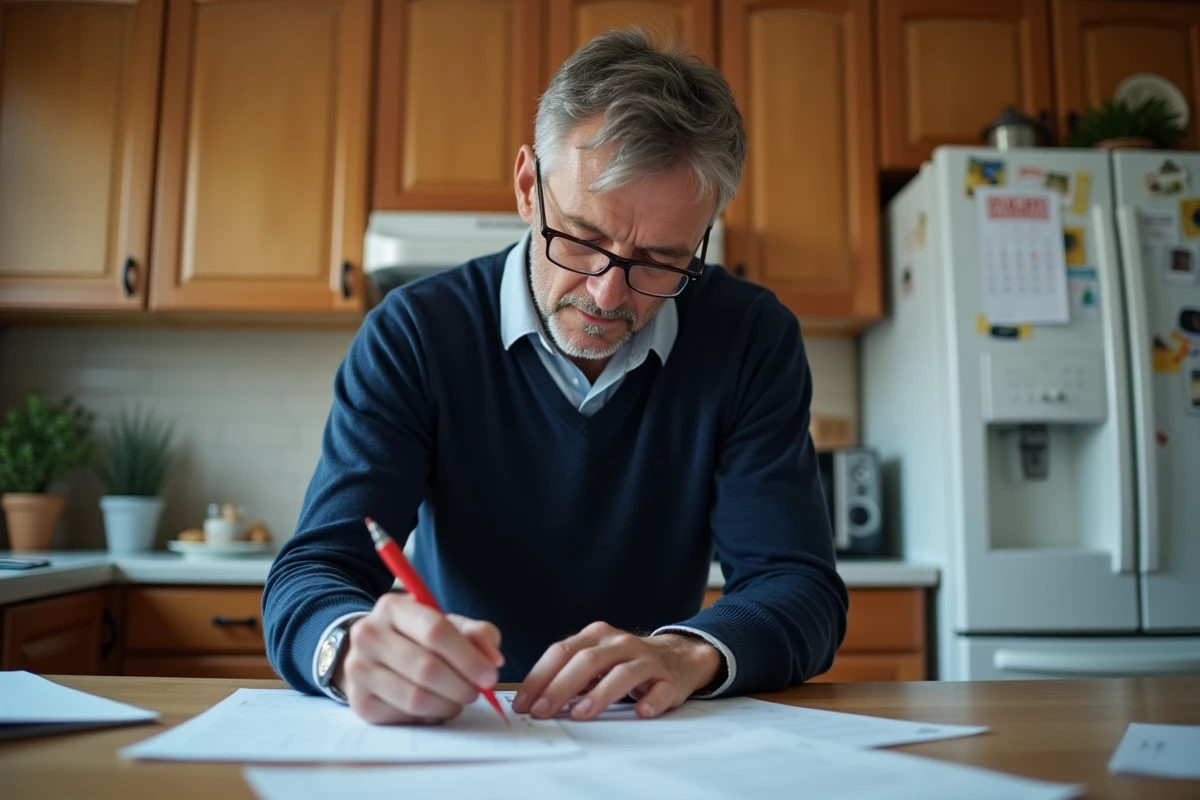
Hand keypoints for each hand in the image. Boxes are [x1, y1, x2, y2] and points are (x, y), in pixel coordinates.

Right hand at [334, 592, 503, 724]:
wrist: (372, 652)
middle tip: (477, 692)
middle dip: (461, 685)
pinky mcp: (359, 702)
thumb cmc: (418, 637)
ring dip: (448, 704)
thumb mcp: (448, 624)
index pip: (435, 631)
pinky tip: (435, 706)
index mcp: (393, 607)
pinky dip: (428, 716)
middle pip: (426, 668)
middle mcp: (368, 635)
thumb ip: (477, 635)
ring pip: (415, 697)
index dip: (468, 657)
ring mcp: (359, 669)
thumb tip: (493, 660)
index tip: (490, 674)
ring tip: (459, 700)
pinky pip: (404, 717)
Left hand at [511, 622, 720, 720]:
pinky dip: (651, 701)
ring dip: (599, 694)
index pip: (562, 651)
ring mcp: (645, 660)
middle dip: (560, 687)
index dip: (540, 677)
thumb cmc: (624, 662)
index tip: (523, 702)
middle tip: (542, 711)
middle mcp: (619, 643)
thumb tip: (530, 699)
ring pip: (621, 673)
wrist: (677, 656)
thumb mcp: (595, 659)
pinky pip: (660, 690)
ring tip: (580, 714)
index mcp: (596, 636)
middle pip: (587, 661)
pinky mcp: (668, 680)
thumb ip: (567, 673)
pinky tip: (640, 711)